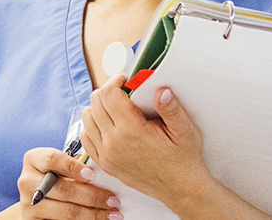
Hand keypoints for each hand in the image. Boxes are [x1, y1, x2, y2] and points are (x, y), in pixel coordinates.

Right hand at [15, 146, 122, 218]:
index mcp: (33, 160)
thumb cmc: (57, 179)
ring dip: (93, 214)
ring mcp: (28, 204)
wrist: (39, 201)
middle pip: (63, 189)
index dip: (73, 166)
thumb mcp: (62, 168)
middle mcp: (26, 181)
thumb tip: (102, 169)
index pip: (52, 159)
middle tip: (113, 200)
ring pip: (66, 211)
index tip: (92, 175)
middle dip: (93, 196)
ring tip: (112, 214)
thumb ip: (77, 165)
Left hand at [81, 75, 215, 210]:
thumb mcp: (185, 130)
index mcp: (132, 131)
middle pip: (95, 103)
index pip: (109, 95)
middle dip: (108, 91)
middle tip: (123, 91)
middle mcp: (114, 143)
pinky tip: (108, 125)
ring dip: (98, 108)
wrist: (181, 190)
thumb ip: (172, 108)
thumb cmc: (184, 160)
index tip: (126, 80)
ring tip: (116, 107)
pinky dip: (92, 127)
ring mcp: (107, 156)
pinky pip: (86, 138)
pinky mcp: (105, 165)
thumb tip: (161, 90)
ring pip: (87, 119)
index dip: (116, 81)